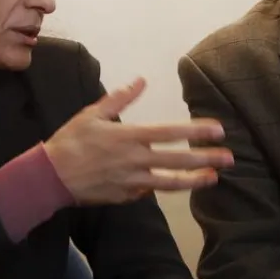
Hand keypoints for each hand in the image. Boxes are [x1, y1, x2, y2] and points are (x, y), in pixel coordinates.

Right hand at [45, 78, 232, 204]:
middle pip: (177, 161)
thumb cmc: (70, 141)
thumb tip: (141, 80)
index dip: (196, 131)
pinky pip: (148, 193)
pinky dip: (161, 188)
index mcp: (129, 137)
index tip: (218, 130)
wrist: (49, 177)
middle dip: (206, 159)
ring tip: (214, 178)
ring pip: (169, 183)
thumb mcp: (92, 114)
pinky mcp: (125, 198)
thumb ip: (120, 98)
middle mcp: (135, 161)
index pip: (170, 133)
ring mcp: (131, 183)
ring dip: (194, 181)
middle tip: (229, 158)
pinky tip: (175, 185)